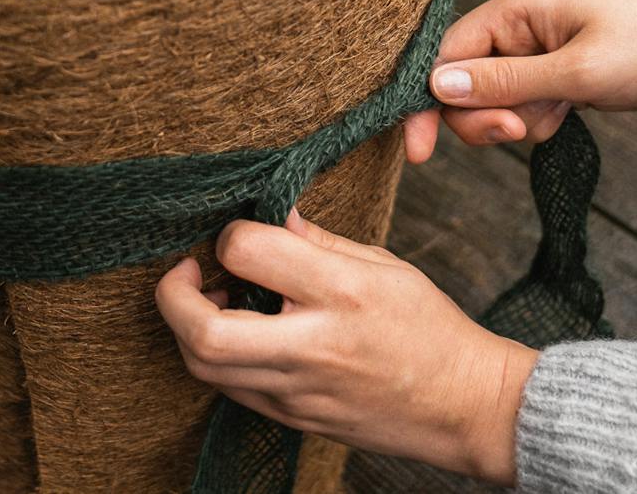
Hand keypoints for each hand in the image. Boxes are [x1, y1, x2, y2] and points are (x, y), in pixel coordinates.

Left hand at [156, 211, 536, 485]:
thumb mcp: (382, 265)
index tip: (241, 233)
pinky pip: (230, 389)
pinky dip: (216, 357)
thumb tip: (268, 217)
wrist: (462, 405)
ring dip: (189, 327)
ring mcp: (298, 391)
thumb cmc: (429, 328)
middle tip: (185, 271)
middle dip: (173, 296)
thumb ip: (317, 242)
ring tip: (213, 299)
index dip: (231, 235)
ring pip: (204, 367)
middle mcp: (313, 346)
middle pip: (204, 332)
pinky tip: (238, 332)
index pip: (248, 252)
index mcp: (341, 293)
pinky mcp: (293, 419)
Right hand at [402, 0, 636, 159]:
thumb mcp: (579, 73)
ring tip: (564, 115)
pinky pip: (529, 103)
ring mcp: (546, 47)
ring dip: (519, 121)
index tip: (420, 154)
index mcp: (519, 7)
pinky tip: (574, 116)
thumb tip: (438, 89)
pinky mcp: (567, 70)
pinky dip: (541, 119)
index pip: (447, 56)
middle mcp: (525, 23)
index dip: (429, 104)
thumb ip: (505, 83)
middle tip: (521, 132)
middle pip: (467, 83)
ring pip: (499, 99)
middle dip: (485, 118)